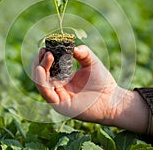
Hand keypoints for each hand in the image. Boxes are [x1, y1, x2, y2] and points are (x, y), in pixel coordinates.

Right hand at [32, 45, 152, 135]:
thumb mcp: (92, 62)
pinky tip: (41, 70)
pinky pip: (47, 94)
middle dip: (40, 61)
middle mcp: (57, 88)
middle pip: (41, 75)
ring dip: (39, 70)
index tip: (45, 47)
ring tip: (45, 56)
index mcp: (62, 79)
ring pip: (41, 84)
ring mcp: (58, 98)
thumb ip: (83, 53)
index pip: (47, 68)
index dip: (44, 58)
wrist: (113, 99)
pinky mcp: (60, 106)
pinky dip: (41, 82)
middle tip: (45, 51)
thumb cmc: (103, 82)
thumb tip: (73, 47)